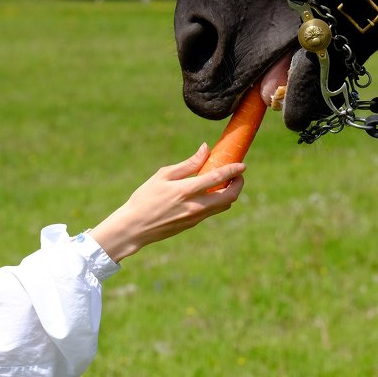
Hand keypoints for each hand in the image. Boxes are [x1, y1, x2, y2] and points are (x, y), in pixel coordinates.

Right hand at [89, 143, 244, 262]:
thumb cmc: (145, 197)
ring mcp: (196, 217)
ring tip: (224, 181)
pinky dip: (218, 200)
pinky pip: (212, 211)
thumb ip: (188, 164)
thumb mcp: (163, 176)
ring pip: (223, 206)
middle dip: (238, 184)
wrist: (135, 227)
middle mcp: (195, 206)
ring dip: (230, 193)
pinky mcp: (193, 224)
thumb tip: (205, 149)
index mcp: (186, 190)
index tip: (242, 164)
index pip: (218, 178)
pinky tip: (210, 192)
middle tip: (237, 174)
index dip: (233, 170)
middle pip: (229, 197)